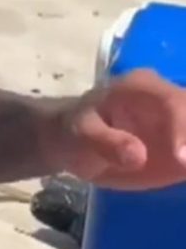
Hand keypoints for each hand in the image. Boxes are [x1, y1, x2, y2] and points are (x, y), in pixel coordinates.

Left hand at [45, 70, 185, 189]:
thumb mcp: (80, 134)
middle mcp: (168, 100)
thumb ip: (106, 142)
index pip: (172, 102)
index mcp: (142, 88)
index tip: (182, 159)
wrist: (73, 141)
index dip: (183, 128)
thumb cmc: (75, 131)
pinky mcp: (182, 146)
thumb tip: (137, 156)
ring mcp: (179, 123)